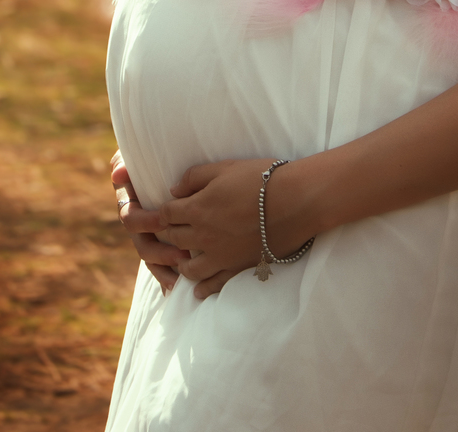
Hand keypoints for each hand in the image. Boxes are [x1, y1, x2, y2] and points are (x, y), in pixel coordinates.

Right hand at [111, 153, 190, 295]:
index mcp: (129, 202)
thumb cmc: (149, 154)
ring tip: (184, 274)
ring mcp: (147, 235)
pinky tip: (178, 287)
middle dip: (161, 252)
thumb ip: (125, 161)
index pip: (130, 217)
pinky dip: (168, 276)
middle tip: (183, 255)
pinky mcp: (161, 242)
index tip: (165, 219)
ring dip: (166, 268)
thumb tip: (119, 173)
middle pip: (143, 245)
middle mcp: (136, 223)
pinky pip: (160, 265)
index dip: (146, 221)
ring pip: (152, 260)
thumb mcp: (136, 154)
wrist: (164, 160)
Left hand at [155, 158, 294, 300]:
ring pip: (188, 268)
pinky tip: (199, 290)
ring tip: (183, 260)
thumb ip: (194, 177)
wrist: (294, 201)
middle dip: (170, 233)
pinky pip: (213, 285)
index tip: (166, 211)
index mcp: (197, 208)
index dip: (162, 212)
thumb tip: (173, 191)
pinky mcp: (237, 268)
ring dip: (181, 263)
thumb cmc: (260, 179)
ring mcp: (220, 256)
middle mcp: (203, 236)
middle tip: (173, 230)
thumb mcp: (225, 168)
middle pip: (174, 239)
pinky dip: (203, 288)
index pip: (166, 214)